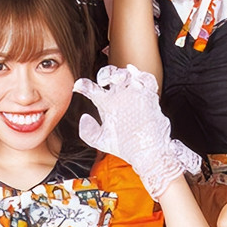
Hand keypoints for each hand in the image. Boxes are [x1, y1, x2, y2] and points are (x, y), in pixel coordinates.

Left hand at [74, 63, 200, 199]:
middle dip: (105, 73)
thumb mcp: (102, 142)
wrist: (148, 153)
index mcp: (106, 106)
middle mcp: (119, 98)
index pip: (92, 90)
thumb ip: (88, 133)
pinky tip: (135, 77)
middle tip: (103, 81)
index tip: (78, 86)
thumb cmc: (126, 148)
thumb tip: (84, 118)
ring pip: (127, 74)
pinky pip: (146, 80)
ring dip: (121, 73)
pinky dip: (141, 76)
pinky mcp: (149, 97)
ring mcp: (134, 96)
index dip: (84, 85)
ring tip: (118, 79)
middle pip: (109, 76)